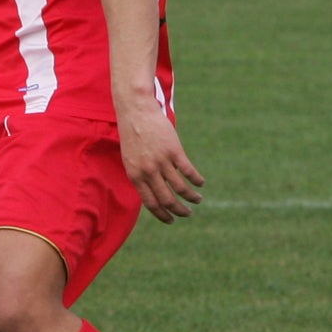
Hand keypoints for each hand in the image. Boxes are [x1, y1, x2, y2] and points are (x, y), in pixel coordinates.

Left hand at [117, 99, 203, 222]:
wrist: (136, 112)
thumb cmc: (133, 135)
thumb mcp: (130, 159)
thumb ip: (140, 175)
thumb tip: (151, 191)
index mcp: (135, 175)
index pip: (150, 202)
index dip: (162, 214)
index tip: (171, 220)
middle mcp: (148, 172)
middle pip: (167, 199)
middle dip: (179, 210)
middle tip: (187, 214)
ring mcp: (161, 162)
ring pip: (181, 188)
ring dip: (191, 197)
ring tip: (197, 199)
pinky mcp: (174, 151)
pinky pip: (189, 171)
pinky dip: (196, 180)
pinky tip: (200, 183)